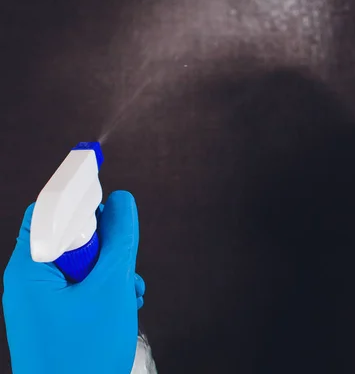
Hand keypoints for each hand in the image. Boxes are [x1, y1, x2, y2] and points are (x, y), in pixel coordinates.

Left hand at [3, 191, 144, 373]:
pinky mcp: (57, 316)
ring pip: (83, 264)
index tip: (107, 194)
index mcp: (30, 270)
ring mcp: (43, 302)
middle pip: (69, 237)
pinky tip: (124, 305)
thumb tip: (124, 201)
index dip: (77, 198)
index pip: (46, 213)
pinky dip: (107, 290)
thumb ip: (120, 240)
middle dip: (106, 246)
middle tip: (123, 262)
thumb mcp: (111, 289)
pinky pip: (83, 287)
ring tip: (128, 293)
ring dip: (112, 271)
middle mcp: (31, 282)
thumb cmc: (84, 355)